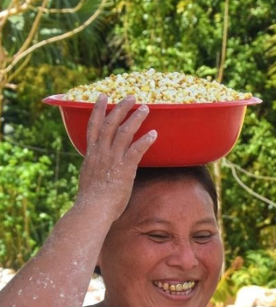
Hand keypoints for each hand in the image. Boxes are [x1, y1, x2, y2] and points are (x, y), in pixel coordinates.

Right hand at [74, 95, 156, 222]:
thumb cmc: (93, 199)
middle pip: (109, 124)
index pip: (93, 126)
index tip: (102, 97)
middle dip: (120, 108)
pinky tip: (154, 133)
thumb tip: (100, 169)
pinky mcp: (124, 169)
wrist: (93, 209)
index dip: (97, 110)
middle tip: (130, 96)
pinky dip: (145, 140)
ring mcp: (112, 159)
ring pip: (124, 132)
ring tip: (145, 108)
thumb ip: (96, 168)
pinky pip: (136, 150)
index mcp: (91, 154)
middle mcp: (100, 153)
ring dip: (135, 118)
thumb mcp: (90, 178)